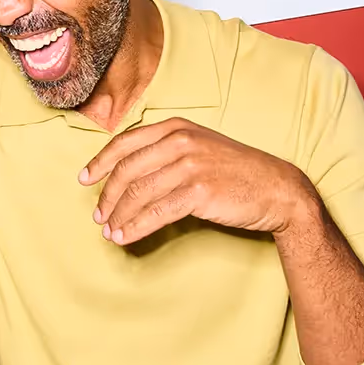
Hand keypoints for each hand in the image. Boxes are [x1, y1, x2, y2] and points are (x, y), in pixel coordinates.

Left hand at [81, 117, 317, 246]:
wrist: (278, 188)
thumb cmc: (237, 171)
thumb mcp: (200, 147)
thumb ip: (166, 152)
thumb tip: (129, 173)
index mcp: (175, 128)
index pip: (125, 143)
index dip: (99, 163)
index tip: (84, 180)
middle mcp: (179, 141)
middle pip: (126, 170)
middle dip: (107, 196)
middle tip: (99, 215)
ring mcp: (189, 165)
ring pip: (137, 193)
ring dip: (118, 216)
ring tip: (109, 232)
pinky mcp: (199, 191)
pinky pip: (155, 212)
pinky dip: (134, 227)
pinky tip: (125, 237)